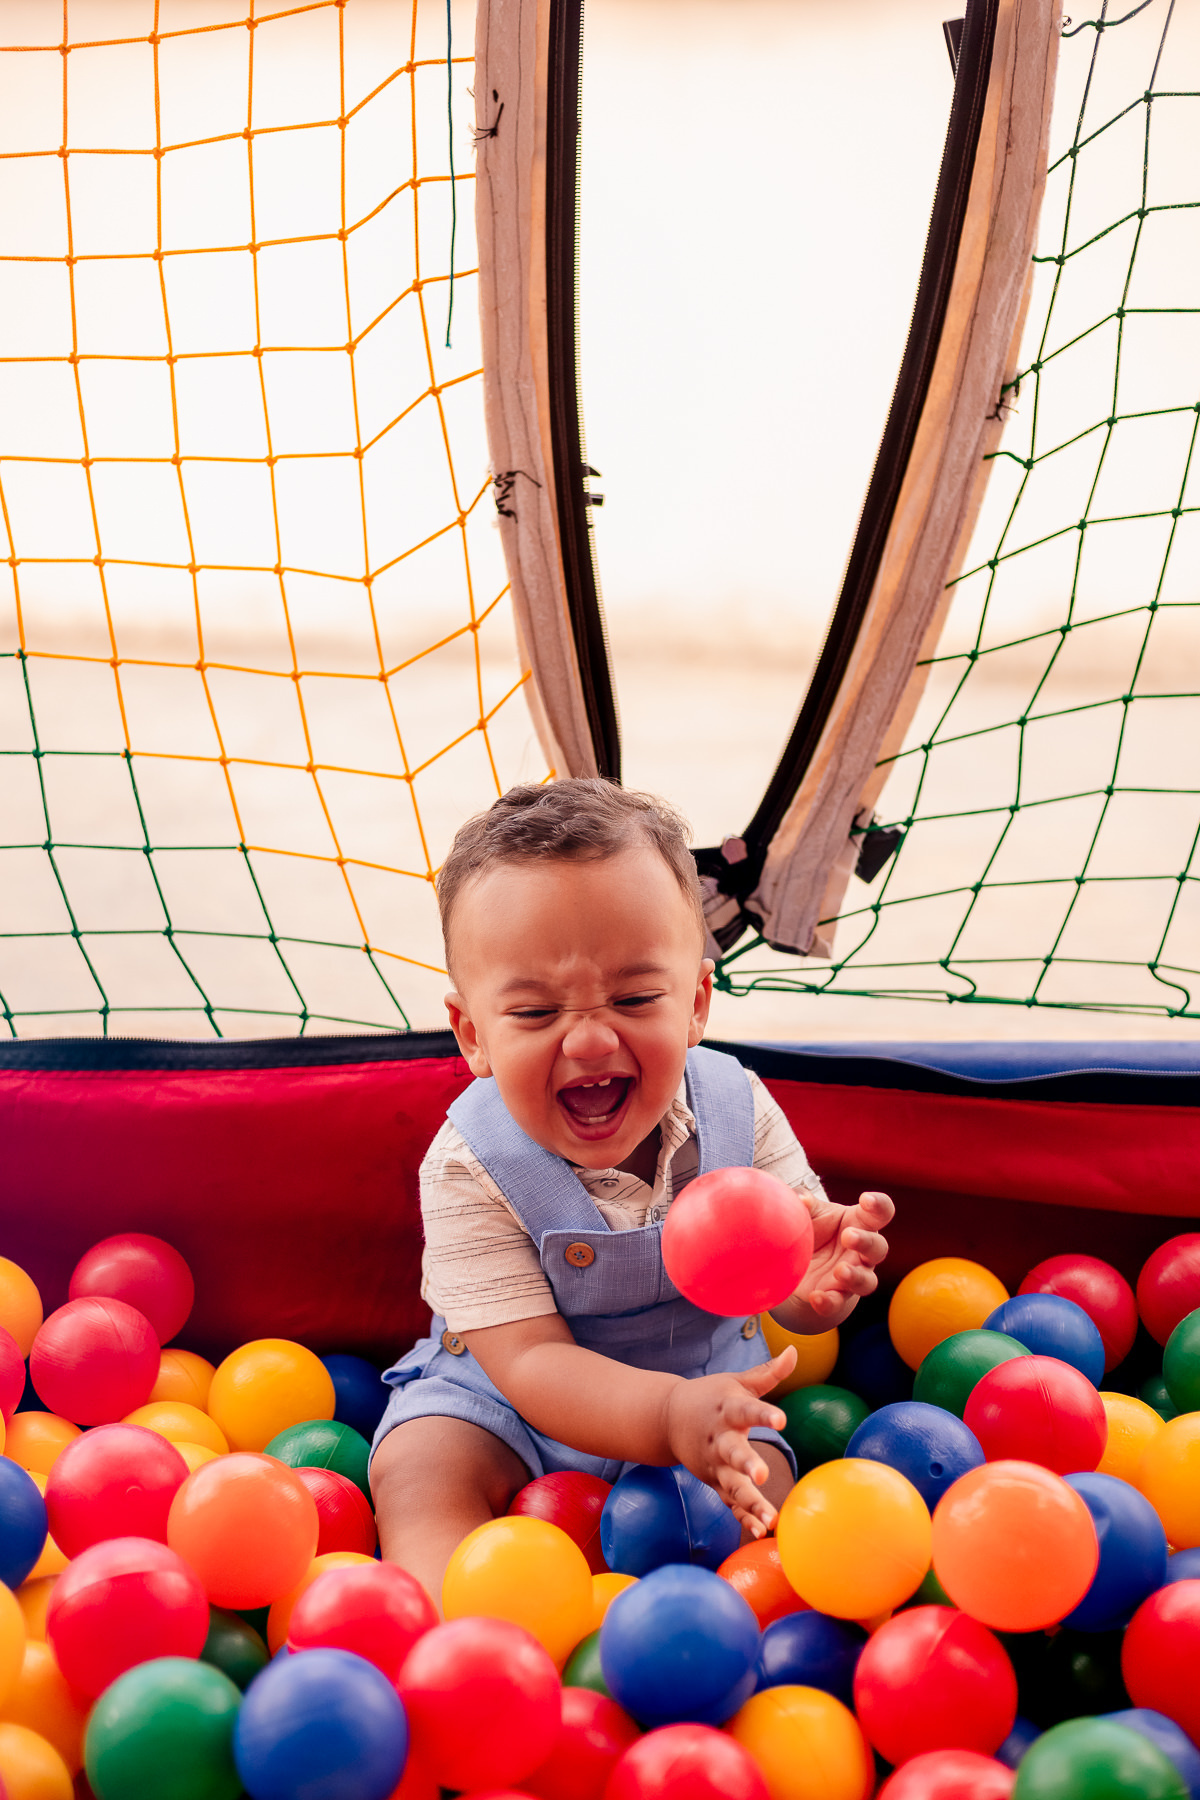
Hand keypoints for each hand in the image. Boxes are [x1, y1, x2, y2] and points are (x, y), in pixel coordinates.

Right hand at [663, 1347, 796, 1535]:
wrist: (667, 1418)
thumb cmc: (711, 1397)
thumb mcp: (737, 1382)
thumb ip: (768, 1372)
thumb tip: (794, 1350)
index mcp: (727, 1410)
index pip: (747, 1409)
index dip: (764, 1414)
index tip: (782, 1419)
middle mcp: (719, 1439)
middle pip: (733, 1453)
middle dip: (747, 1464)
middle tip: (762, 1475)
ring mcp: (715, 1464)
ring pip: (732, 1485)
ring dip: (749, 1501)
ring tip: (771, 1518)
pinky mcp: (715, 1481)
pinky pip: (730, 1502)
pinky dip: (744, 1516)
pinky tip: (762, 1530)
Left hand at [778, 1189, 893, 1331]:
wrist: (802, 1264)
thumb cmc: (816, 1229)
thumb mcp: (812, 1213)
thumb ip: (807, 1205)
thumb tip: (800, 1200)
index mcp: (860, 1222)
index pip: (881, 1212)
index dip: (879, 1205)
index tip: (866, 1199)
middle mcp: (863, 1251)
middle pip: (878, 1248)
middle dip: (866, 1242)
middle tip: (848, 1236)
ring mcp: (853, 1275)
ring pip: (867, 1281)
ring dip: (855, 1276)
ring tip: (840, 1270)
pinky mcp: (837, 1296)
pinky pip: (837, 1302)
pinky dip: (828, 1302)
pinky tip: (816, 1297)